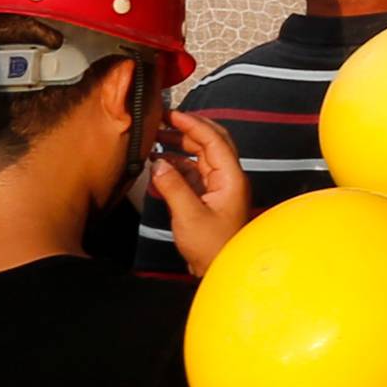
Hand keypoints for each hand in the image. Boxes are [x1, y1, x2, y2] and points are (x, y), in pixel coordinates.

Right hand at [144, 100, 257, 273]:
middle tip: (162, 122)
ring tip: (155, 141)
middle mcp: (228, 179)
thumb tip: (158, 163)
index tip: (172, 114)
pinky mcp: (208, 198)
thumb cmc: (213, 248)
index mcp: (231, 178)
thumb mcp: (188, 216)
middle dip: (186, 130)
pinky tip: (158, 166)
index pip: (214, 139)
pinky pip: (192, 174)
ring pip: (199, 158)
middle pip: (209, 144)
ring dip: (178, 148)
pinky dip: (176, 167)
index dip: (192, 124)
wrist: (219, 272)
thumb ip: (173, 186)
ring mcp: (219, 188)